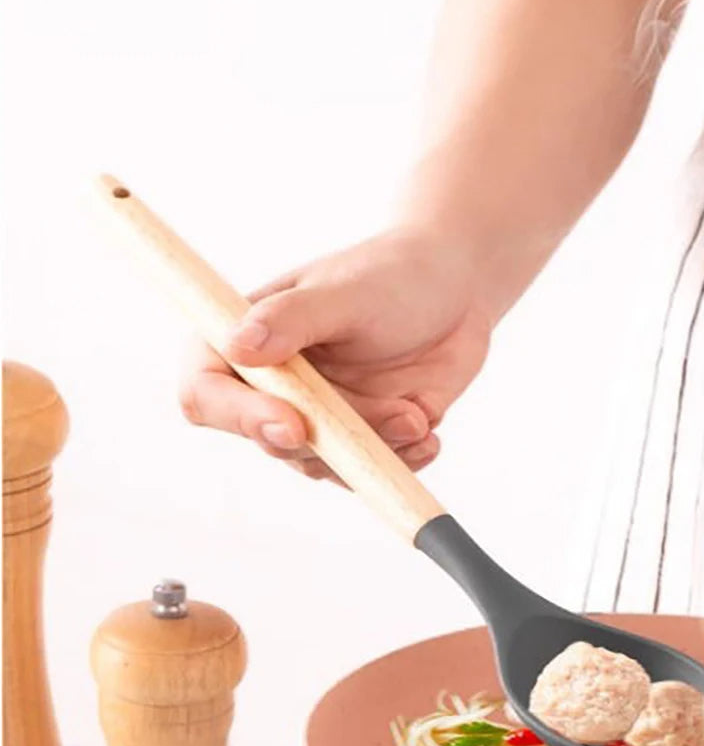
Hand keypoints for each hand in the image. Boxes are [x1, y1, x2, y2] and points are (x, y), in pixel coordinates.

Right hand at [179, 229, 495, 479]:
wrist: (455, 290)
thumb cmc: (391, 275)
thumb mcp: (344, 291)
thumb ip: (292, 318)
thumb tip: (238, 346)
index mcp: (246, 340)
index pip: (206, 392)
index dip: (239, 417)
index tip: (292, 425)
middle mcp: (275, 386)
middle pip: (270, 441)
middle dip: (328, 441)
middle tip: (393, 419)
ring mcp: (318, 416)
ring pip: (325, 464)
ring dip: (373, 449)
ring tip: (416, 416)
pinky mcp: (362, 436)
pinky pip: (369, 470)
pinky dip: (400, 460)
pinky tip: (427, 431)